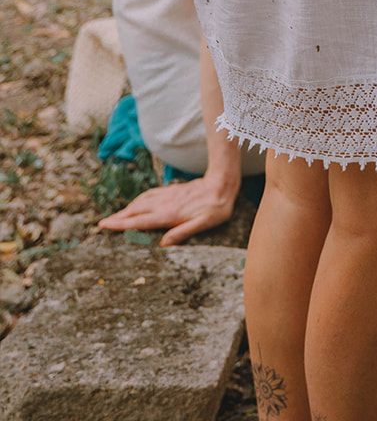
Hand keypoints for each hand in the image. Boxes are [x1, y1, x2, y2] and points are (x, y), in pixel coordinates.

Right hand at [96, 176, 238, 245]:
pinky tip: (136, 203)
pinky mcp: (171, 191)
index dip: (120, 224)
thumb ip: (184, 232)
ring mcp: (167, 196)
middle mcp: (164, 204)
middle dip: (117, 217)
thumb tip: (164, 244)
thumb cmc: (215, 207)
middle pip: (135, 211)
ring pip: (141, 201)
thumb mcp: (204, 223)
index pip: (139, 221)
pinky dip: (138, 200)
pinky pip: (149, 194)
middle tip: (101, 224)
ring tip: (115, 216)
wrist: (222, 183)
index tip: (105, 225)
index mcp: (169, 215)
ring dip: (126, 208)